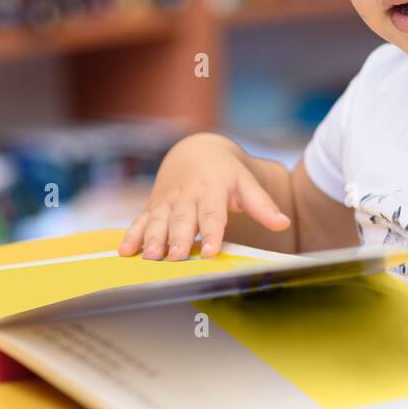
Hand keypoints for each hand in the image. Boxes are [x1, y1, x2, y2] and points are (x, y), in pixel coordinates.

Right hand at [118, 133, 290, 260]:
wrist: (195, 151)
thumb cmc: (225, 173)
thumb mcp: (246, 184)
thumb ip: (263, 205)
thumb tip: (283, 223)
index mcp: (211, 190)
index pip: (212, 214)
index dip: (212, 233)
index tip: (212, 251)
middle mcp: (186, 196)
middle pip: (182, 220)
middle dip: (178, 239)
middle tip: (176, 257)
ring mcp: (167, 202)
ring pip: (158, 221)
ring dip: (152, 239)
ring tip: (150, 257)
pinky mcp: (153, 207)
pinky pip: (139, 221)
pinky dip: (131, 236)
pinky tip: (124, 252)